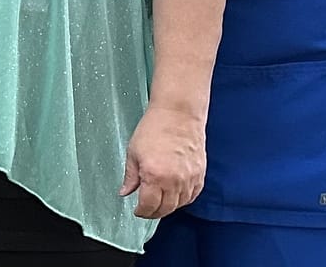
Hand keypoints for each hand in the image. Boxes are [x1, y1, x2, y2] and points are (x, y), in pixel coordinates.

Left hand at [118, 103, 205, 218]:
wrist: (177, 114)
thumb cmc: (154, 128)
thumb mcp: (133, 152)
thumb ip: (130, 176)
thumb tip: (125, 192)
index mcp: (154, 176)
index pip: (149, 206)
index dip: (142, 211)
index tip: (137, 210)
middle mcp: (174, 181)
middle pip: (165, 209)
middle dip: (154, 212)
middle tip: (146, 209)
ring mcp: (189, 179)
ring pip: (179, 205)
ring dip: (168, 207)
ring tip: (159, 202)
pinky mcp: (200, 175)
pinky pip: (192, 196)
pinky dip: (183, 199)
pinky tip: (174, 195)